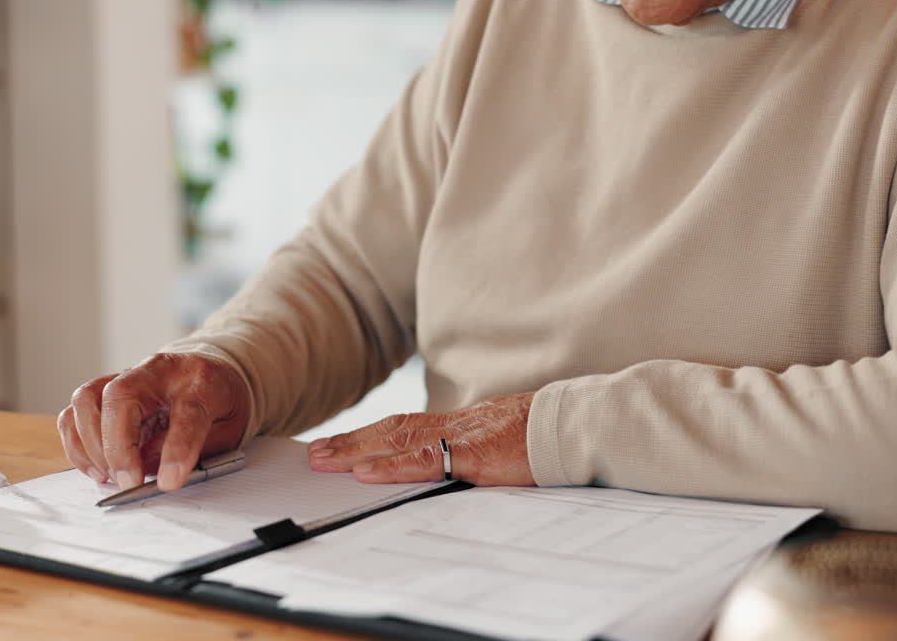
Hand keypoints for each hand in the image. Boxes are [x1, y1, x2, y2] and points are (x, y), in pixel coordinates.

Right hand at [57, 353, 248, 491]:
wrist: (213, 371)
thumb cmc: (220, 402)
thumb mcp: (229, 428)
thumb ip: (196, 447)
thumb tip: (150, 466)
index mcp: (200, 381)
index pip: (187, 412)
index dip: (177, 449)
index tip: (170, 483)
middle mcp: (158, 372)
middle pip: (121, 396)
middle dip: (118, 447)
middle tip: (128, 482)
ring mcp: (128, 376)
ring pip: (88, 398)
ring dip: (92, 444)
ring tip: (111, 476)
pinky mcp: (106, 389)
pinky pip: (75, 411)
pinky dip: (77, 443)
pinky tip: (96, 467)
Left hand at [306, 393, 535, 485]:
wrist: (580, 426)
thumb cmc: (552, 438)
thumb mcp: (511, 445)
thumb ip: (484, 454)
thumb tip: (464, 469)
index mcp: (466, 423)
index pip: (409, 426)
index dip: (373, 435)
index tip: (343, 445)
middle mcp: (458, 424)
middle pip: (394, 428)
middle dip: (352, 441)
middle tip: (316, 453)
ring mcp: (464, 436)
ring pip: (398, 439)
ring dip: (357, 451)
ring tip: (325, 461)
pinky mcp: (474, 454)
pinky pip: (424, 459)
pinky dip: (390, 465)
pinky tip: (365, 472)